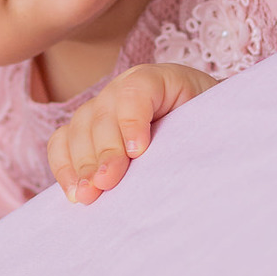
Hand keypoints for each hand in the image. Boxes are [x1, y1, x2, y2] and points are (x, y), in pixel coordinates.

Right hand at [47, 62, 215, 204]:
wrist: (204, 138)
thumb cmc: (211, 133)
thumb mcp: (215, 126)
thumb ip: (202, 133)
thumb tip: (188, 161)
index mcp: (160, 81)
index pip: (136, 90)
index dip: (132, 119)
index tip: (139, 152)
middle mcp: (123, 91)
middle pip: (102, 112)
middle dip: (103, 151)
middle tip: (107, 183)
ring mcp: (101, 110)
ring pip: (78, 128)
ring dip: (81, 164)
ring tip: (89, 194)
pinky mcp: (86, 134)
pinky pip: (61, 143)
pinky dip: (64, 167)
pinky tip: (75, 192)